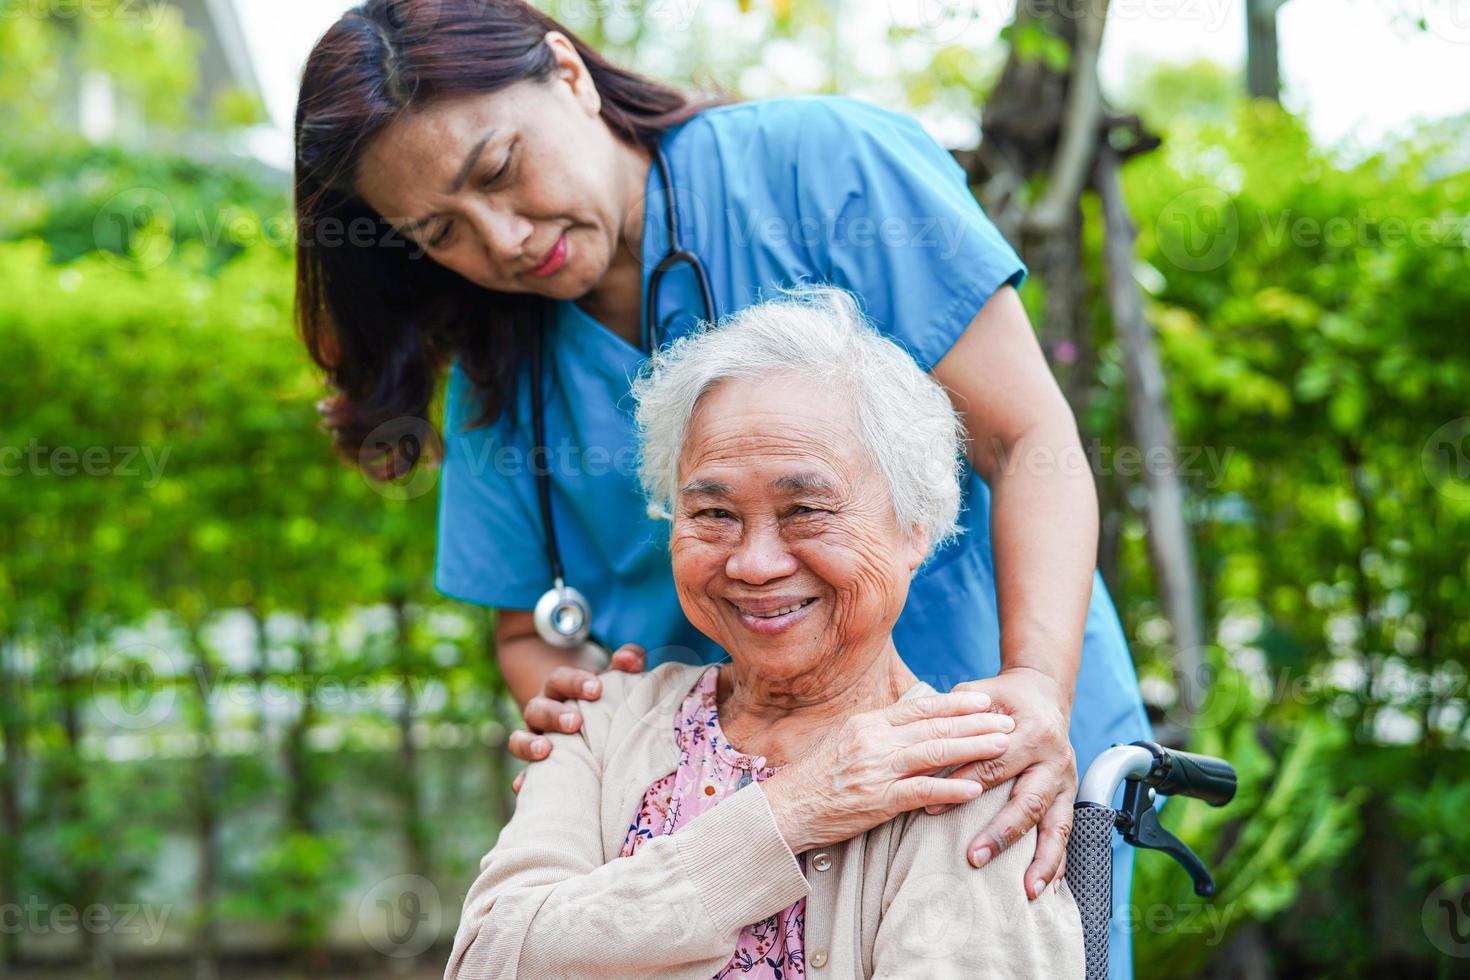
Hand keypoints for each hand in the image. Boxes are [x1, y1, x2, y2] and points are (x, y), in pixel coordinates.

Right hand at [509, 643, 645, 791]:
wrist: (587, 724)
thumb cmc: (601, 700)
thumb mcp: (613, 680)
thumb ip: (625, 663)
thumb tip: (629, 659)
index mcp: (559, 690)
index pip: (559, 680)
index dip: (575, 682)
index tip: (597, 689)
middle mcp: (543, 713)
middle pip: (537, 707)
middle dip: (554, 714)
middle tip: (576, 722)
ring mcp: (535, 739)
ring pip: (519, 738)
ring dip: (530, 743)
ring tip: (546, 749)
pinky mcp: (536, 766)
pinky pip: (523, 773)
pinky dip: (523, 779)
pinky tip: (524, 786)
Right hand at [762, 691, 1013, 853]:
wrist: (787, 808)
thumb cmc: (817, 778)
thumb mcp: (847, 742)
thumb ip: (880, 733)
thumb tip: (911, 724)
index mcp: (869, 723)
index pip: (920, 707)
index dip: (956, 703)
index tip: (985, 701)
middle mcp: (875, 740)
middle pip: (935, 726)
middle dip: (976, 722)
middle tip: (1009, 720)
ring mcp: (877, 770)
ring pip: (934, 753)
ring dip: (973, 748)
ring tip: (1003, 746)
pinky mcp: (877, 801)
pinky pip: (920, 792)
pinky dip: (949, 789)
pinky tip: (974, 788)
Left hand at [931, 667, 1077, 900]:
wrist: (1043, 693)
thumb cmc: (1002, 697)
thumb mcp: (979, 696)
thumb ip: (954, 717)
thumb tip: (920, 746)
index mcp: (1031, 732)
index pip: (993, 765)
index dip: (961, 785)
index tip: (930, 807)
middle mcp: (1053, 759)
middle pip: (1026, 801)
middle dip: (1001, 833)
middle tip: (974, 857)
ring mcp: (1065, 780)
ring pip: (1056, 825)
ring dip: (1042, 860)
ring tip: (1027, 891)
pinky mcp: (1069, 795)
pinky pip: (1066, 833)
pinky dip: (1058, 862)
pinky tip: (1048, 888)